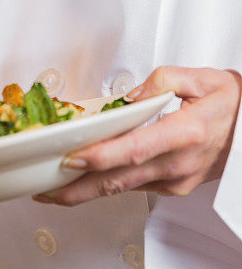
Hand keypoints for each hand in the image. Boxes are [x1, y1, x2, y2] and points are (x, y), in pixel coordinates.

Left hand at [34, 66, 241, 205]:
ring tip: (54, 189)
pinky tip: (85, 181)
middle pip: (122, 179)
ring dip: (88, 190)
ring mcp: (176, 180)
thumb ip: (159, 81)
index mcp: (185, 133)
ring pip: (125, 188)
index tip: (73, 158)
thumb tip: (127, 98)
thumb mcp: (198, 77)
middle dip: (80, 187)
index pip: (135, 149)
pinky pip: (135, 186)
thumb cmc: (229, 102)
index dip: (102, 156)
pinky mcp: (174, 186)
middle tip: (46, 189)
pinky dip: (108, 185)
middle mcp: (179, 163)